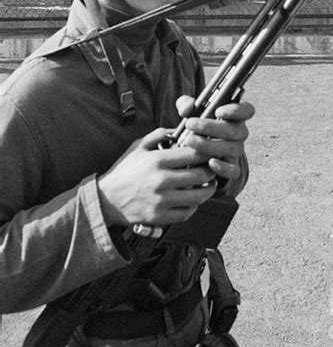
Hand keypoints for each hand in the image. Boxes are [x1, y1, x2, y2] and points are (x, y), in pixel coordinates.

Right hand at [97, 128, 216, 227]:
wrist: (106, 199)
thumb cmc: (125, 170)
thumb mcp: (139, 146)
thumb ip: (160, 134)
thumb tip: (181, 129)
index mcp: (157, 160)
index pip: (192, 154)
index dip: (206, 152)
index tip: (210, 151)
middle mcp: (161, 180)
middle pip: (200, 175)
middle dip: (211, 170)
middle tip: (213, 167)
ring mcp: (161, 200)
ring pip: (198, 196)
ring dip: (208, 189)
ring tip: (210, 184)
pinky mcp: (160, 217)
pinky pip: (187, 212)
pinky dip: (195, 206)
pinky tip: (194, 199)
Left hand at [175, 96, 253, 180]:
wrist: (195, 153)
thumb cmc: (196, 127)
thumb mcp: (190, 113)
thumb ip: (186, 105)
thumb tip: (186, 109)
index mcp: (234, 117)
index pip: (247, 110)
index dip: (236, 110)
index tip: (218, 111)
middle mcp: (239, 133)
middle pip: (236, 130)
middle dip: (211, 127)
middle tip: (190, 124)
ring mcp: (236, 151)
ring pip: (232, 148)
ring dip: (210, 145)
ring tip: (189, 141)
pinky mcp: (232, 168)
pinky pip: (233, 170)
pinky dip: (223, 167)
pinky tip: (210, 163)